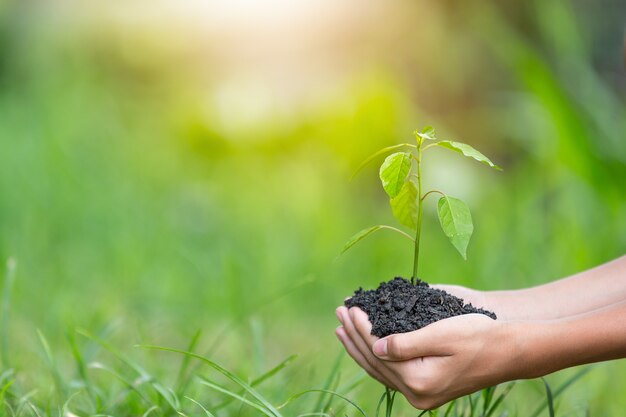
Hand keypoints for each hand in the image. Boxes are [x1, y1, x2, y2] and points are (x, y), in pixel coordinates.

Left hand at [335, 306, 518, 409]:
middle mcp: (417, 394)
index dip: (361, 327)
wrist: (508, 352)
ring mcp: (421, 395)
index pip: (378, 350)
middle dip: (355, 335)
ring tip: (343, 328)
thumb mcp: (441, 335)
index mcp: (419, 381)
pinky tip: (367, 345)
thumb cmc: (478, 336)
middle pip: (374, 361)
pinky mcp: (426, 389)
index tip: (350, 306)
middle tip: (339, 312)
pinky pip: (391, 373)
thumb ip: (405, 343)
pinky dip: (376, 356)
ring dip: (360, 347)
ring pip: (380, 369)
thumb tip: (376, 346)